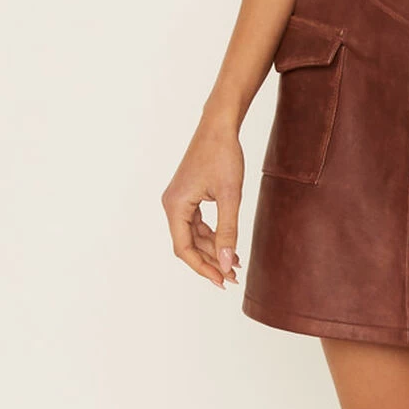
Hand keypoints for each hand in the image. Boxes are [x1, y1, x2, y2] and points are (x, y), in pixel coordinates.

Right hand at [161, 121, 244, 288]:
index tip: (222, 281)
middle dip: (210, 262)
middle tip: (233, 278)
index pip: (184, 249)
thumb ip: (228, 231)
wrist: (219, 127)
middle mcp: (172, 205)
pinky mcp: (188, 196)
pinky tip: (229, 246)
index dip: (203, 268)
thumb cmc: (223, 156)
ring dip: (213, 251)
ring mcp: (179, 201)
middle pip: (188, 245)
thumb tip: (228, 263)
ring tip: (235, 264)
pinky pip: (197, 224)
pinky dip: (212, 236)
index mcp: (175, 206)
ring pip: (193, 236)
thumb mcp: (229, 196)